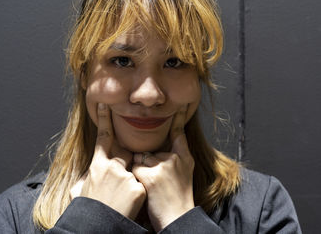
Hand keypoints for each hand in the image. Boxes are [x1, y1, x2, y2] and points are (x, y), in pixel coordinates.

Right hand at [71, 103, 145, 219]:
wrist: (97, 227)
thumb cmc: (88, 210)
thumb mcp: (79, 191)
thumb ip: (86, 176)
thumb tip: (89, 172)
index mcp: (97, 166)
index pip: (102, 138)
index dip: (104, 120)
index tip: (106, 104)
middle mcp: (112, 168)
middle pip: (125, 156)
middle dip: (124, 166)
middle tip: (116, 185)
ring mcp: (126, 176)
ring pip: (134, 173)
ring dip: (130, 185)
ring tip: (120, 200)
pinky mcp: (138, 187)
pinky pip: (141, 186)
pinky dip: (138, 194)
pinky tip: (129, 204)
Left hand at [132, 105, 194, 231]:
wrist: (178, 217)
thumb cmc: (178, 197)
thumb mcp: (185, 173)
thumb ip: (175, 157)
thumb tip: (157, 150)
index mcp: (185, 156)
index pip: (179, 132)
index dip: (180, 116)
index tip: (181, 103)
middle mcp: (175, 157)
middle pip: (150, 149)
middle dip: (148, 161)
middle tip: (160, 181)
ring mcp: (163, 165)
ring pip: (141, 158)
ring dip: (140, 170)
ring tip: (153, 187)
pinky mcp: (150, 174)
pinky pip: (135, 167)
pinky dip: (136, 177)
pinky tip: (147, 188)